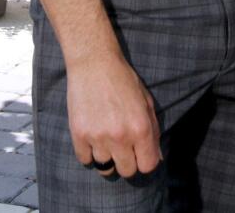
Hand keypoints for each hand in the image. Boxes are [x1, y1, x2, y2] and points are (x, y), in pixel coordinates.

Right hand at [66, 52, 161, 177]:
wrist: (94, 63)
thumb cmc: (123, 80)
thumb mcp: (146, 102)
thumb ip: (153, 131)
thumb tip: (155, 158)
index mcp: (141, 128)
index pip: (147, 166)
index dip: (145, 161)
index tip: (140, 154)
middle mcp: (120, 136)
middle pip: (126, 171)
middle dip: (127, 161)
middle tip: (123, 146)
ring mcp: (98, 137)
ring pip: (104, 167)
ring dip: (107, 156)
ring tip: (106, 137)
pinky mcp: (79, 135)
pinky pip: (85, 160)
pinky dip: (89, 152)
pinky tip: (93, 135)